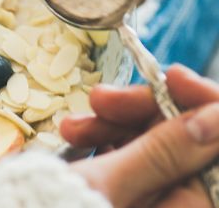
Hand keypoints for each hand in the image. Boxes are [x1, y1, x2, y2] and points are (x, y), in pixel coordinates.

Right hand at [62, 64, 218, 206]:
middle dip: (143, 114)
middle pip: (186, 144)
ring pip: (154, 147)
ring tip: (71, 125)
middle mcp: (176, 207)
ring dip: (114, 125)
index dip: (204, 108)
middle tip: (100, 98)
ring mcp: (153, 203)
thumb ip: (165, 151)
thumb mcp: (107, 186)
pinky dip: (105, 142)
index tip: (173, 79)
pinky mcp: (129, 198)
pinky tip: (74, 134)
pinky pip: (131, 159)